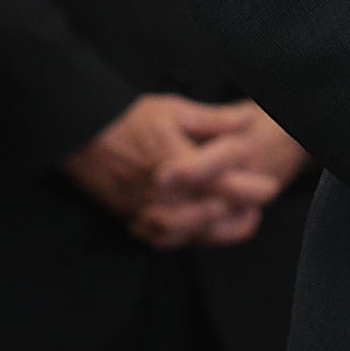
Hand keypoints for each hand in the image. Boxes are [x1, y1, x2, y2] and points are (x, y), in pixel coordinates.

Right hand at [64, 96, 307, 248]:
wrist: (82, 139)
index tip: (264, 162)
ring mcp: (151, 213)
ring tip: (244, 214)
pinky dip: (190, 237)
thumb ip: (214, 120)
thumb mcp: (173, 109)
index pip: (227, 177)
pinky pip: (168, 241)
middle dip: (249, 200)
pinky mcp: (137, 222)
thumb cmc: (129, 120)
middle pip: (219, 208)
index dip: (251, 171)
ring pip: (197, 233)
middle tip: (267, 190)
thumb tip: (247, 121)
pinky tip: (206, 227)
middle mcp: (167, 196)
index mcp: (179, 164)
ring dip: (225, 226)